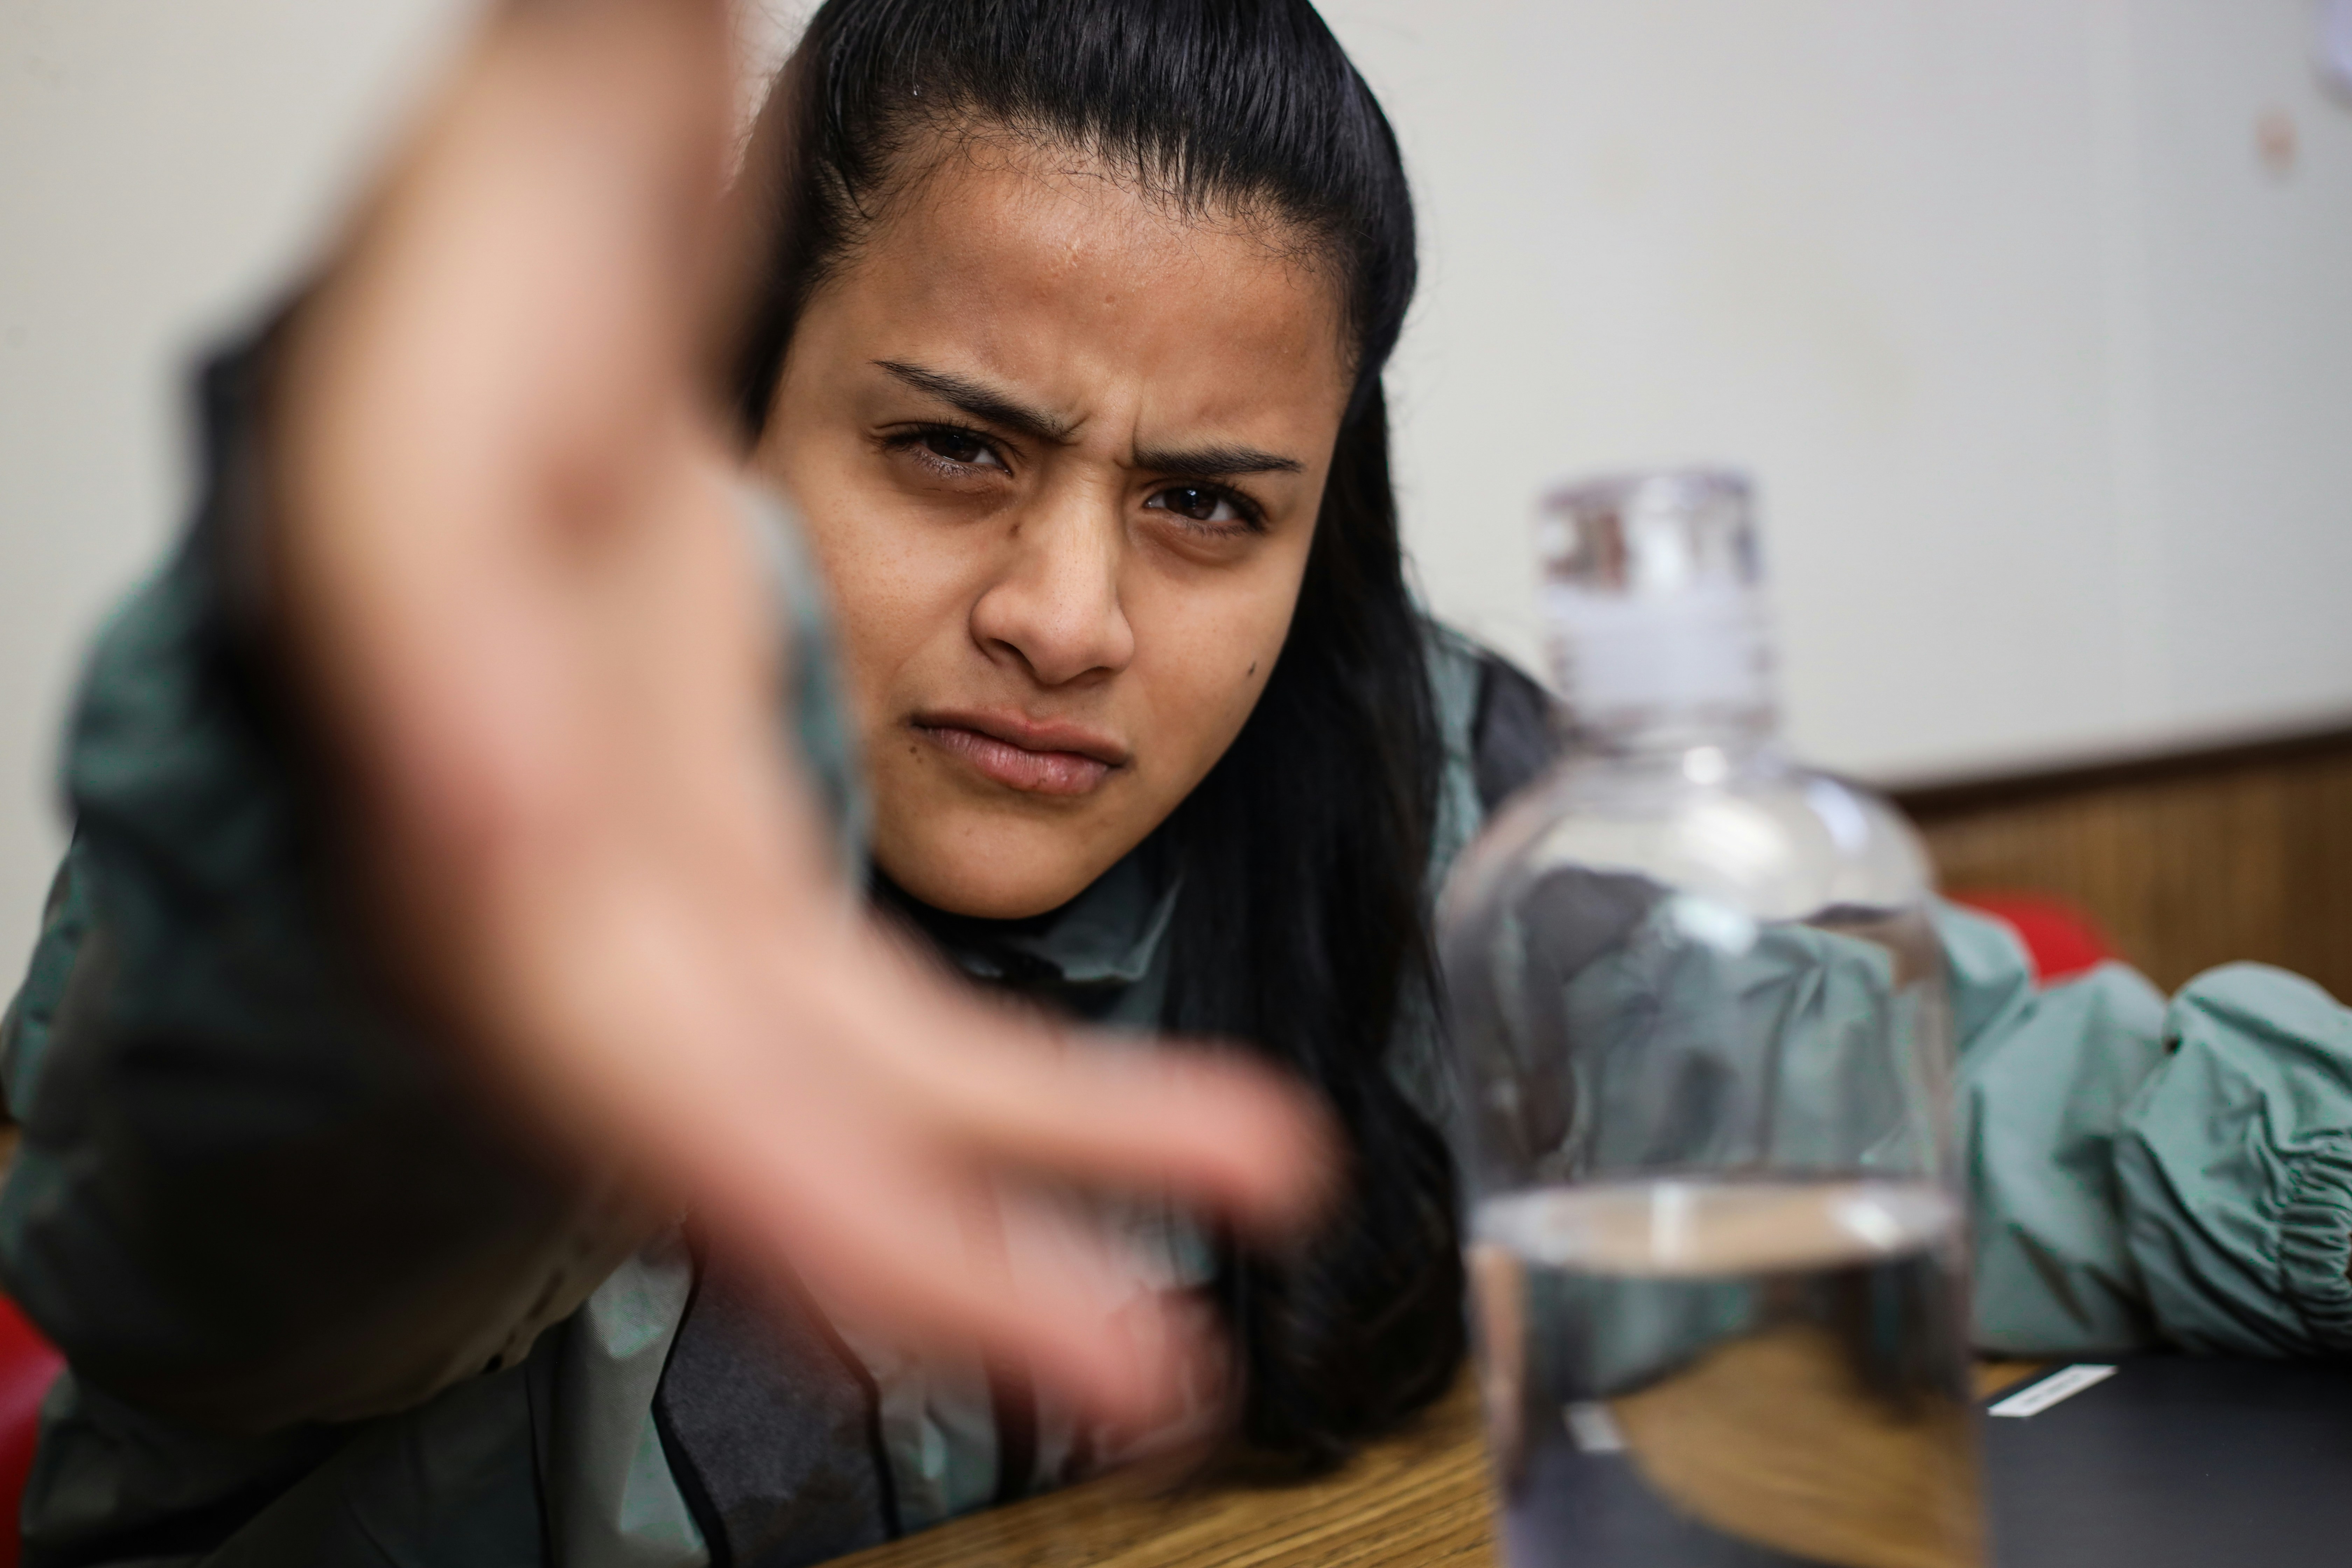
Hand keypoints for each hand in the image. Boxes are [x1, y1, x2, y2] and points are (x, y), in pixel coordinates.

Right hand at [268, 0, 1326, 1423]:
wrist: (519, 264)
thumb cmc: (460, 338)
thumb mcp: (415, 451)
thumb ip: (431, 639)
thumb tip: (498, 843)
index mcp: (484, 861)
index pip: (638, 1086)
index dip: (779, 1210)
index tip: (932, 1302)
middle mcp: (571, 927)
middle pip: (770, 1144)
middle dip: (956, 1267)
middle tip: (1154, 1371)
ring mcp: (663, 905)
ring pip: (863, 1094)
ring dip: (1057, 1166)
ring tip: (1258, 1182)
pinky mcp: (734, 864)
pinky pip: (892, 1017)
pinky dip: (1043, 1081)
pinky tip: (1185, 1114)